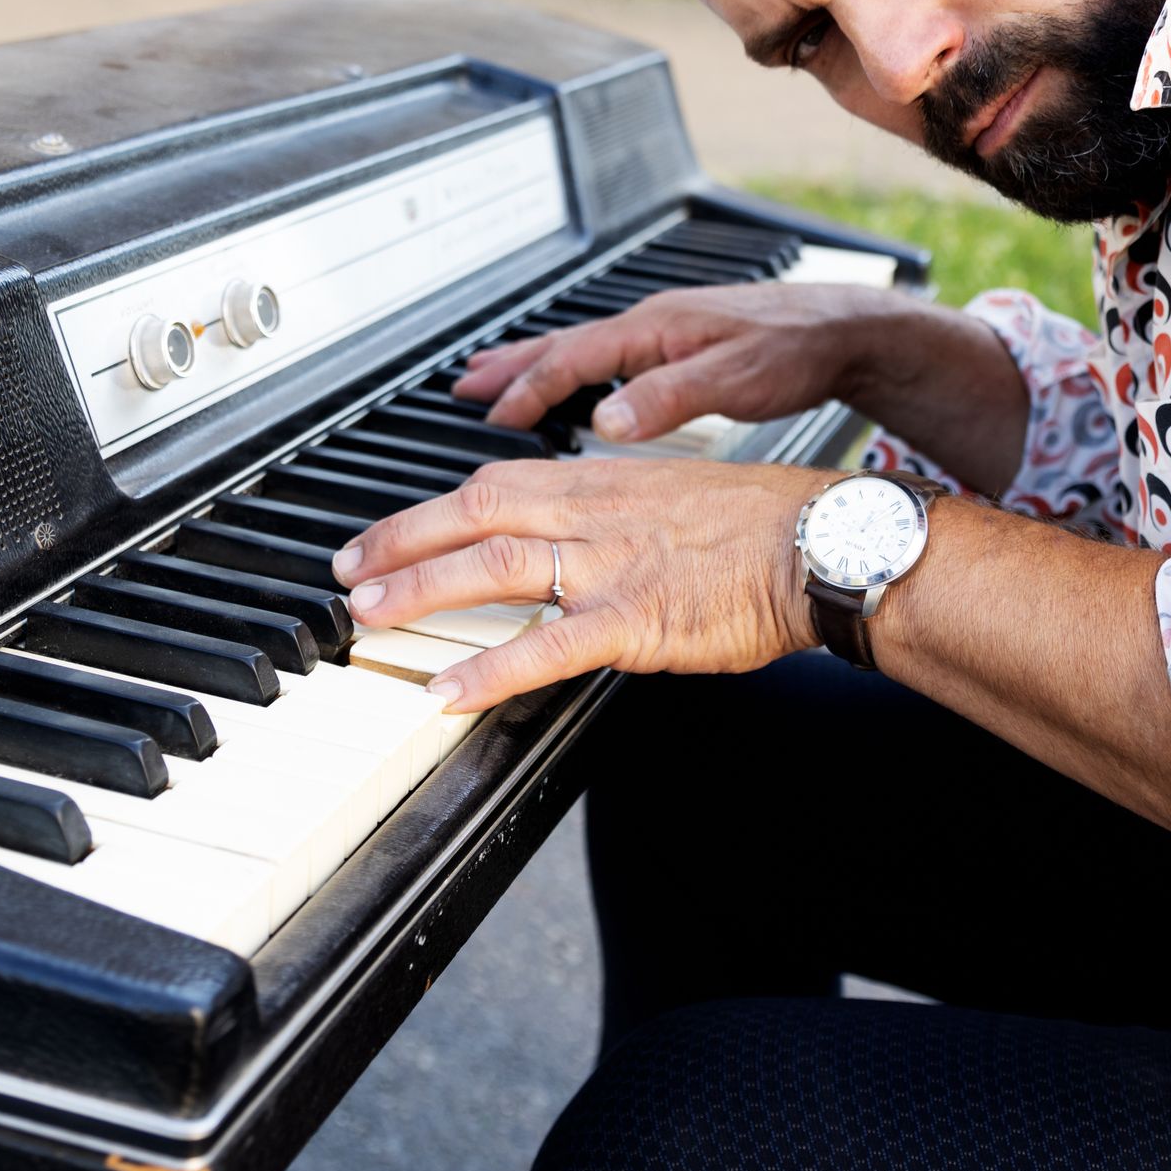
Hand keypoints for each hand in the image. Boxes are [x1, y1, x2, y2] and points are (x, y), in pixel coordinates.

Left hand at [330, 457, 832, 711]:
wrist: (820, 544)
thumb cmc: (762, 525)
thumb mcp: (674, 494)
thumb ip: (615, 512)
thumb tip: (575, 538)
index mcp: (602, 480)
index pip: (494, 483)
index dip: (431, 508)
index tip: (390, 531)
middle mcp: (593, 512)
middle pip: (473, 515)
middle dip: (400, 542)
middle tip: (350, 572)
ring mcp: (609, 565)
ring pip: (492, 567)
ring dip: (421, 590)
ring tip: (372, 617)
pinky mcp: (634, 619)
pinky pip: (545, 646)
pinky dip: (489, 667)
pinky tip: (448, 690)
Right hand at [455, 282, 924, 443]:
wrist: (847, 327)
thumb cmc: (797, 348)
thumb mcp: (732, 379)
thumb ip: (666, 399)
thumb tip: (602, 421)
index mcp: (655, 329)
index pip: (572, 358)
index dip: (527, 389)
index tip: (489, 416)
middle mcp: (652, 324)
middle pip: (564, 344)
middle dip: (510, 365)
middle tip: (462, 384)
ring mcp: (665, 331)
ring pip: (584, 347)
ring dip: (535, 363)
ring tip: (495, 378)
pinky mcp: (682, 343)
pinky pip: (609, 354)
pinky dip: (574, 368)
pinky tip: (575, 386)